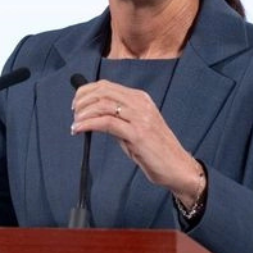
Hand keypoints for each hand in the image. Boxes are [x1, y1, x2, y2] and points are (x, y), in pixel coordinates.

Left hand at [70, 79, 204, 206]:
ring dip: (83, 113)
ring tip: (75, 124)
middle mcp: (141, 103)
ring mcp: (140, 117)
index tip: (76, 103)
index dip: (86, 91)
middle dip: (82, 100)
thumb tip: (93, 115)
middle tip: (74, 113)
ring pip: (103, 105)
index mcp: (141, 98)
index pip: (107, 86)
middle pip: (103, 91)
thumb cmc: (155, 150)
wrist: (178, 167)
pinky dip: (88, 124)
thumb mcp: (135, 128)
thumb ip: (118, 118)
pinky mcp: (137, 134)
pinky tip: (79, 129)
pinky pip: (106, 123)